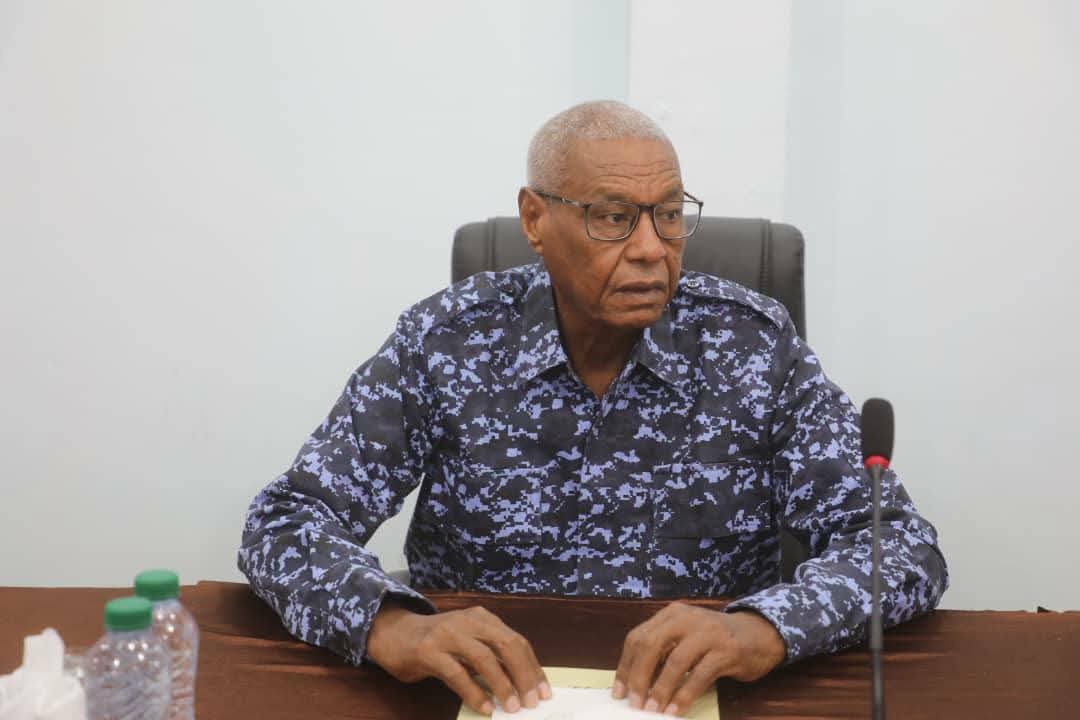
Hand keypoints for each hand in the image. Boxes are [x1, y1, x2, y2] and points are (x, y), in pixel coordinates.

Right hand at [366, 602, 551, 715]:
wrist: (393, 633)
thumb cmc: (435, 642)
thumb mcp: (467, 642)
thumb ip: (489, 655)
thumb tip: (519, 684)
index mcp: (482, 618)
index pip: (517, 641)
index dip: (533, 667)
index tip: (544, 691)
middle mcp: (468, 621)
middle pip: (507, 645)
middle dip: (524, 675)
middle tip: (533, 701)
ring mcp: (447, 634)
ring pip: (484, 658)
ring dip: (502, 685)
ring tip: (512, 707)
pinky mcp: (428, 650)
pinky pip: (457, 673)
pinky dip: (473, 692)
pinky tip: (484, 707)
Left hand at [612, 603, 784, 715]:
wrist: (758, 634)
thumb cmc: (715, 640)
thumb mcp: (686, 636)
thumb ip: (663, 650)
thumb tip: (635, 682)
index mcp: (671, 614)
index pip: (638, 637)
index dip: (625, 666)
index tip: (619, 691)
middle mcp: (686, 618)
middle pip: (651, 645)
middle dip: (639, 677)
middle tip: (633, 703)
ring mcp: (707, 632)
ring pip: (676, 662)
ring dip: (661, 689)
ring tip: (652, 710)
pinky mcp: (726, 650)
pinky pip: (700, 675)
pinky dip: (684, 695)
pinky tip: (676, 710)